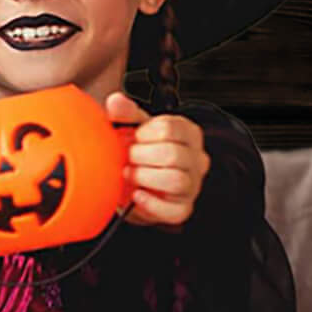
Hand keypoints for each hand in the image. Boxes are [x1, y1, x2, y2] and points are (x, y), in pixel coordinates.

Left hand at [108, 93, 208, 226]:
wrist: (136, 182)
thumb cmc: (140, 150)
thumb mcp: (133, 126)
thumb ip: (124, 113)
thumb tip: (115, 101)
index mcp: (187, 133)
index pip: (170, 128)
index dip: (144, 133)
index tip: (134, 137)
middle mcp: (196, 158)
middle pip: (173, 154)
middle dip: (140, 156)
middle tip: (126, 157)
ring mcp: (193, 185)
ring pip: (176, 180)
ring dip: (144, 177)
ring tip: (128, 174)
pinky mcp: (183, 208)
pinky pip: (174, 210)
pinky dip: (150, 203)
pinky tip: (136, 195)